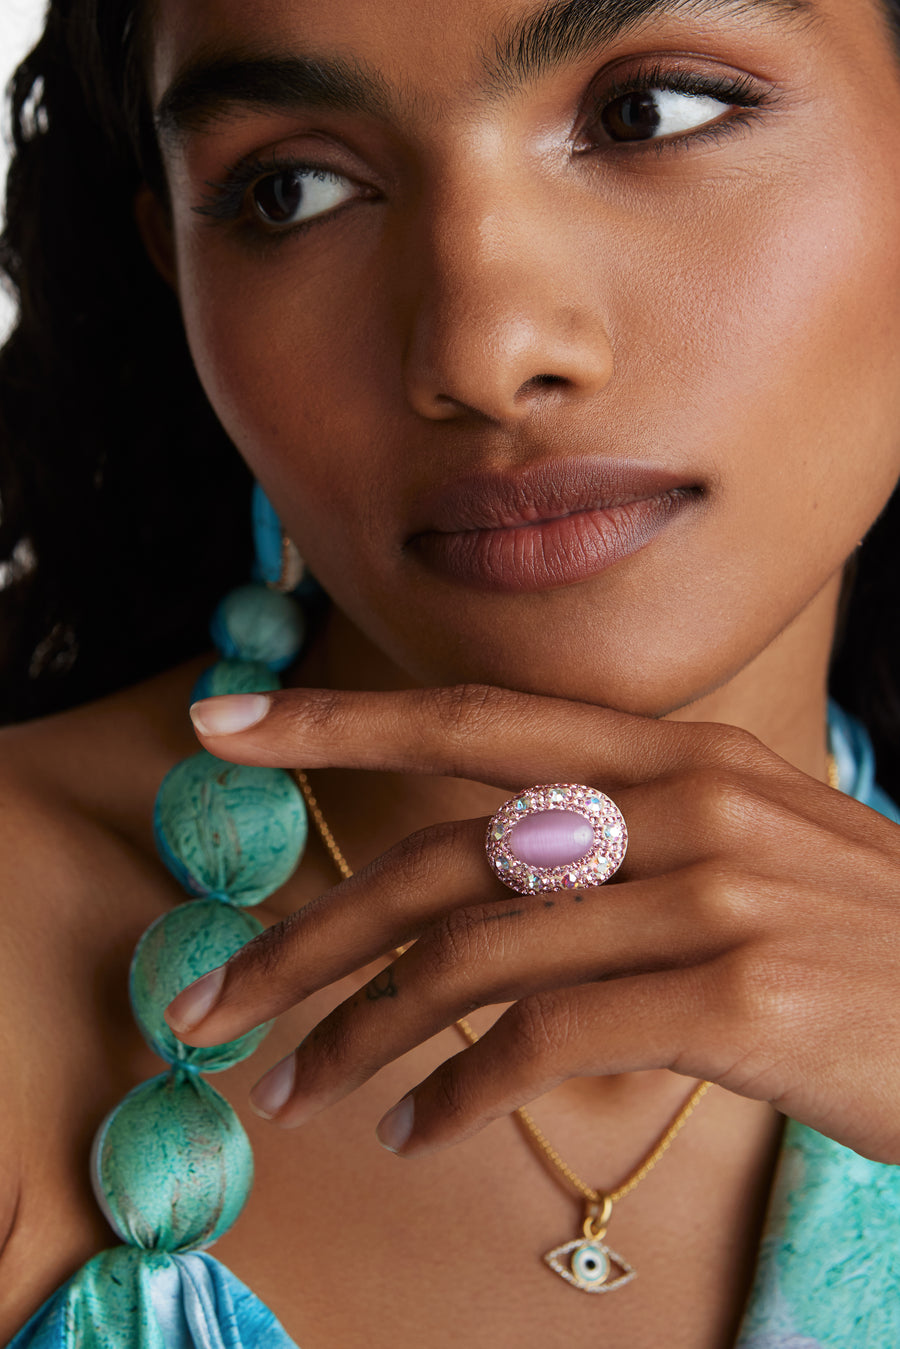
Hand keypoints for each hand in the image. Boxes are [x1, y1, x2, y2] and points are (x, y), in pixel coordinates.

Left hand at [166, 685, 899, 1162]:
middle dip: (308, 935)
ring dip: (363, 1036)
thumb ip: (618, 844)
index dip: (340, 721)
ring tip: (300, 1089)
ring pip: (475, 960)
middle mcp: (683, 803)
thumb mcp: (746, 848)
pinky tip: (418, 1131)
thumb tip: (484, 890)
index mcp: (673, 755)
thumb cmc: (856, 938)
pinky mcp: (737, 993)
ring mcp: (713, 893)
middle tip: (213, 1003)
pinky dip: (459, 1095)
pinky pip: (547, 1042)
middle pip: (443, 859)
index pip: (473, 723)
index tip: (224, 726)